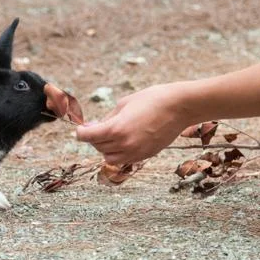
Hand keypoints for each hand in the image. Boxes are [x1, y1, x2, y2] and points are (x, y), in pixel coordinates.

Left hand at [76, 84, 191, 164]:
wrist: (179, 107)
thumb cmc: (151, 99)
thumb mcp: (123, 105)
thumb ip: (107, 119)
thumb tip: (93, 127)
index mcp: (116, 129)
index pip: (88, 137)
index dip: (80, 133)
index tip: (80, 129)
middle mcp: (124, 144)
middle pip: (97, 147)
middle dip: (94, 138)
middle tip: (96, 127)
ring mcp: (136, 152)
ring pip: (109, 158)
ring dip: (105, 148)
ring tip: (111, 134)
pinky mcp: (145, 156)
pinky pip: (124, 159)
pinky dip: (118, 152)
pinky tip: (124, 139)